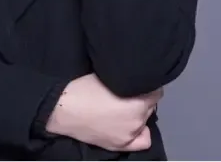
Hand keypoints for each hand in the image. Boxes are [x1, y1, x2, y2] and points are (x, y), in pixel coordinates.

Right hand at [45, 73, 162, 151]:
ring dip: (138, 112)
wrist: (64, 108)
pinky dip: (140, 131)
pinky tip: (131, 124)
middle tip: (128, 91)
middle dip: (142, 97)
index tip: (137, 80)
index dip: (146, 83)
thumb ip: (127, 79)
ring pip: (145, 119)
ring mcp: (130, 135)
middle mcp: (138, 120)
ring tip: (124, 106)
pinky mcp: (121, 145)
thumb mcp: (108, 75)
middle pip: (150, 105)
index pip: (156, 91)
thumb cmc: (84, 87)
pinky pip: (142, 140)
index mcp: (137, 101)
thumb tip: (136, 79)